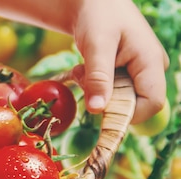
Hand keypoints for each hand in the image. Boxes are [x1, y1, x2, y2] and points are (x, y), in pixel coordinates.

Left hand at [71, 0, 168, 123]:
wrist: (93, 3)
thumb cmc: (98, 16)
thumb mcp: (96, 45)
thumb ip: (98, 77)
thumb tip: (98, 110)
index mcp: (151, 61)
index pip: (152, 103)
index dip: (126, 113)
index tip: (96, 106)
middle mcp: (151, 70)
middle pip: (133, 103)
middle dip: (104, 97)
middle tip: (82, 75)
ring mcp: (139, 72)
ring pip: (118, 99)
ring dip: (95, 90)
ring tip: (82, 68)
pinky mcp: (126, 74)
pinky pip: (111, 91)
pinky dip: (94, 85)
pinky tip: (85, 68)